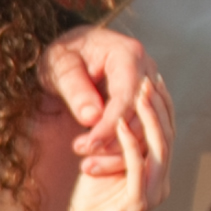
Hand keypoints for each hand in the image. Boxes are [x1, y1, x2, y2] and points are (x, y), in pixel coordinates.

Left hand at [42, 22, 160, 170]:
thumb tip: (92, 118)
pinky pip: (144, 135)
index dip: (109, 125)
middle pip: (142, 116)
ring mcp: (151, 90)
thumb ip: (75, 91)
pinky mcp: (148, 107)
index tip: (89, 145)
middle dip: (113, 140)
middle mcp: (148, 71)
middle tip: (80, 148)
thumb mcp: (59, 67)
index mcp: (130, 55)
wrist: (74, 52)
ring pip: (147, 130)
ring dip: (118, 150)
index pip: (127, 97)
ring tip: (84, 155)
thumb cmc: (64, 57)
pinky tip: (96, 158)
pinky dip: (123, 151)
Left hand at [44, 67, 171, 210]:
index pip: (167, 130)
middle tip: (150, 77)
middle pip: (168, 135)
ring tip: (139, 94)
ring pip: (160, 149)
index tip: (152, 76)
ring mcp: (152, 194)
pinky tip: (119, 123)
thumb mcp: (105, 163)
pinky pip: (137, 168)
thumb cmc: (90, 203)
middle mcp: (161, 181)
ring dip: (150, 119)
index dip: (163, 104)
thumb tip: (119, 113)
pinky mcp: (137, 205)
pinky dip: (130, 143)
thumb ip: (118, 143)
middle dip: (159, 105)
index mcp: (157, 170)